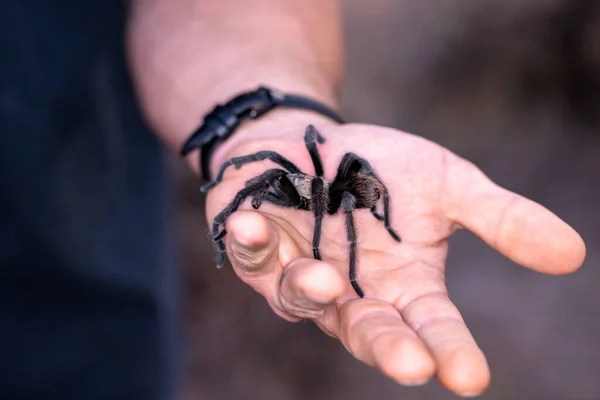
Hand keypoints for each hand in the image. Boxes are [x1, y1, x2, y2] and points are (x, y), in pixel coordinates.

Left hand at [203, 118, 585, 396]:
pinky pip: (248, 254)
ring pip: (301, 301)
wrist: (315, 140)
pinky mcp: (256, 247)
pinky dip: (249, 243)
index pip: (432, 326)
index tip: (470, 377)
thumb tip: (571, 253)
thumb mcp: (447, 183)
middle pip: (369, 330)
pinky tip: (249, 224)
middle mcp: (350, 290)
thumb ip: (499, 220)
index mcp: (400, 282)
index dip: (450, 351)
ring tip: (326, 281)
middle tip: (410, 365)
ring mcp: (297, 273)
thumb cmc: (380, 166)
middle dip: (387, 348)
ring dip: (311, 293)